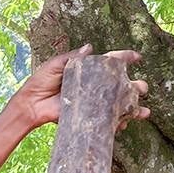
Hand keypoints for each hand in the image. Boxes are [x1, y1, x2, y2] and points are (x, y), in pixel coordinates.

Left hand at [12, 45, 150, 128]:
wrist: (30, 105)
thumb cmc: (40, 82)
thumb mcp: (55, 65)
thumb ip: (72, 57)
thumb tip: (89, 47)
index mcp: (88, 70)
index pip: (111, 62)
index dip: (125, 59)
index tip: (137, 57)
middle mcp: (94, 86)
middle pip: (121, 86)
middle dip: (136, 87)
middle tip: (142, 88)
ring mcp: (93, 103)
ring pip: (118, 105)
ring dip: (133, 108)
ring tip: (143, 112)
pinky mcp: (87, 117)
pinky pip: (106, 121)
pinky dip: (117, 124)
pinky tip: (123, 125)